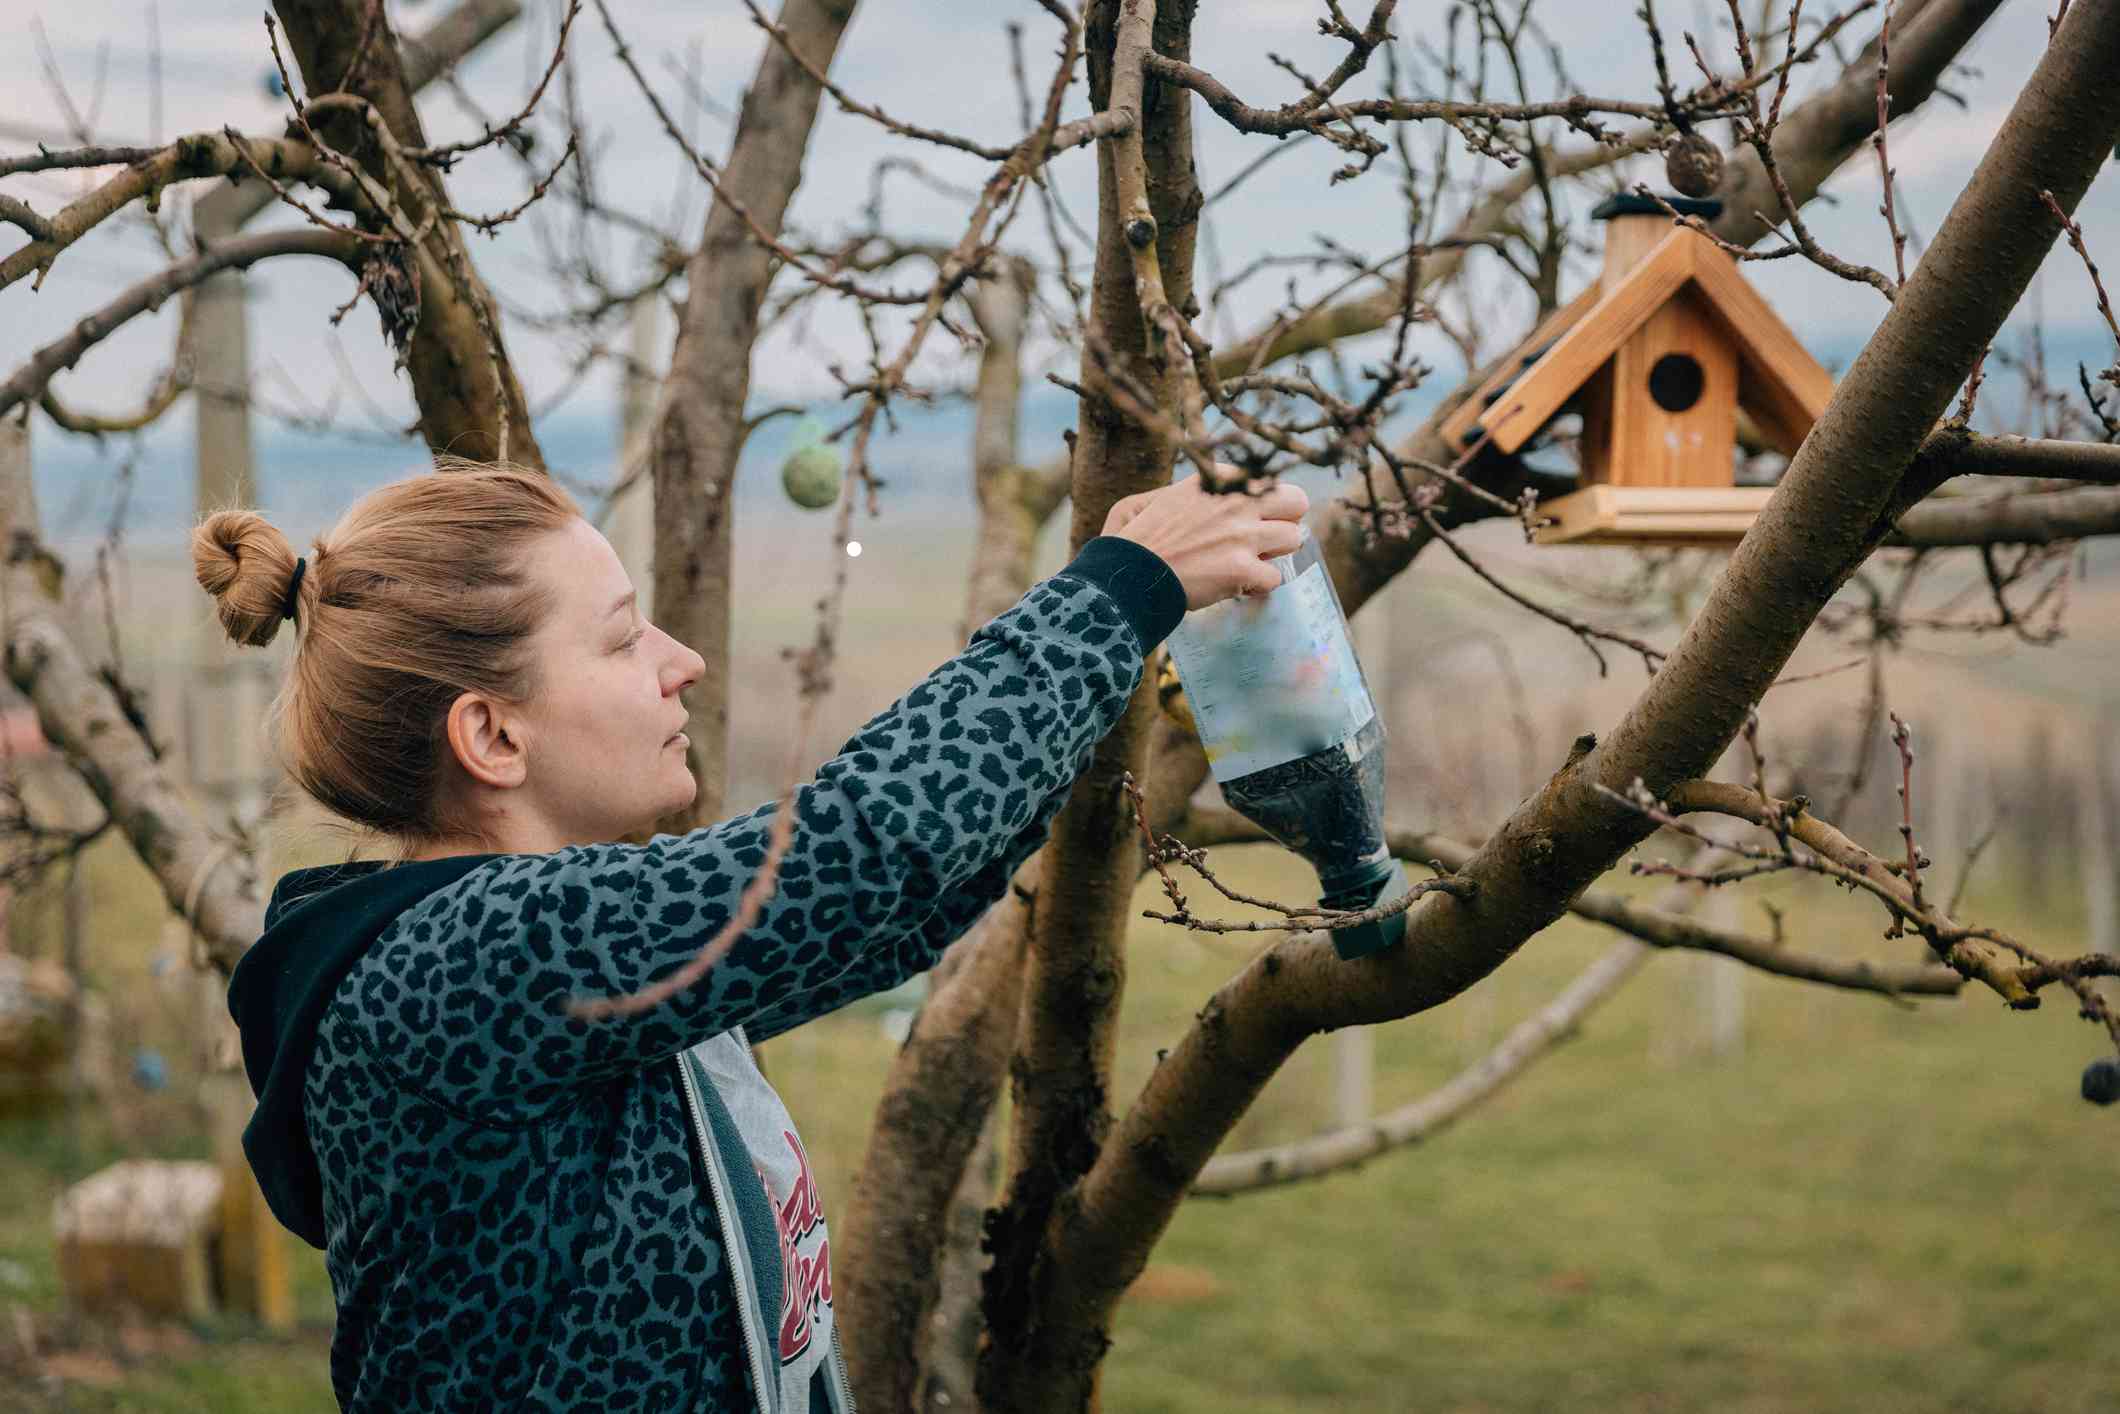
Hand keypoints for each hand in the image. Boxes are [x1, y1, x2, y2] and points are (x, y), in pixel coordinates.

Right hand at [1103, 467, 1309, 609]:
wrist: (1127, 573)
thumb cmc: (1136, 539)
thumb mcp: (1153, 498)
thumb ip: (1188, 492)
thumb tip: (1208, 495)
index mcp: (1218, 478)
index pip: (1269, 482)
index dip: (1261, 506)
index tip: (1245, 521)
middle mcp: (1237, 500)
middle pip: (1297, 502)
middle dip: (1284, 522)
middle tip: (1263, 540)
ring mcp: (1243, 534)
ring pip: (1293, 538)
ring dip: (1274, 555)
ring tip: (1248, 564)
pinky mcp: (1243, 568)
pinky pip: (1275, 577)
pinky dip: (1258, 587)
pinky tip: (1237, 587)